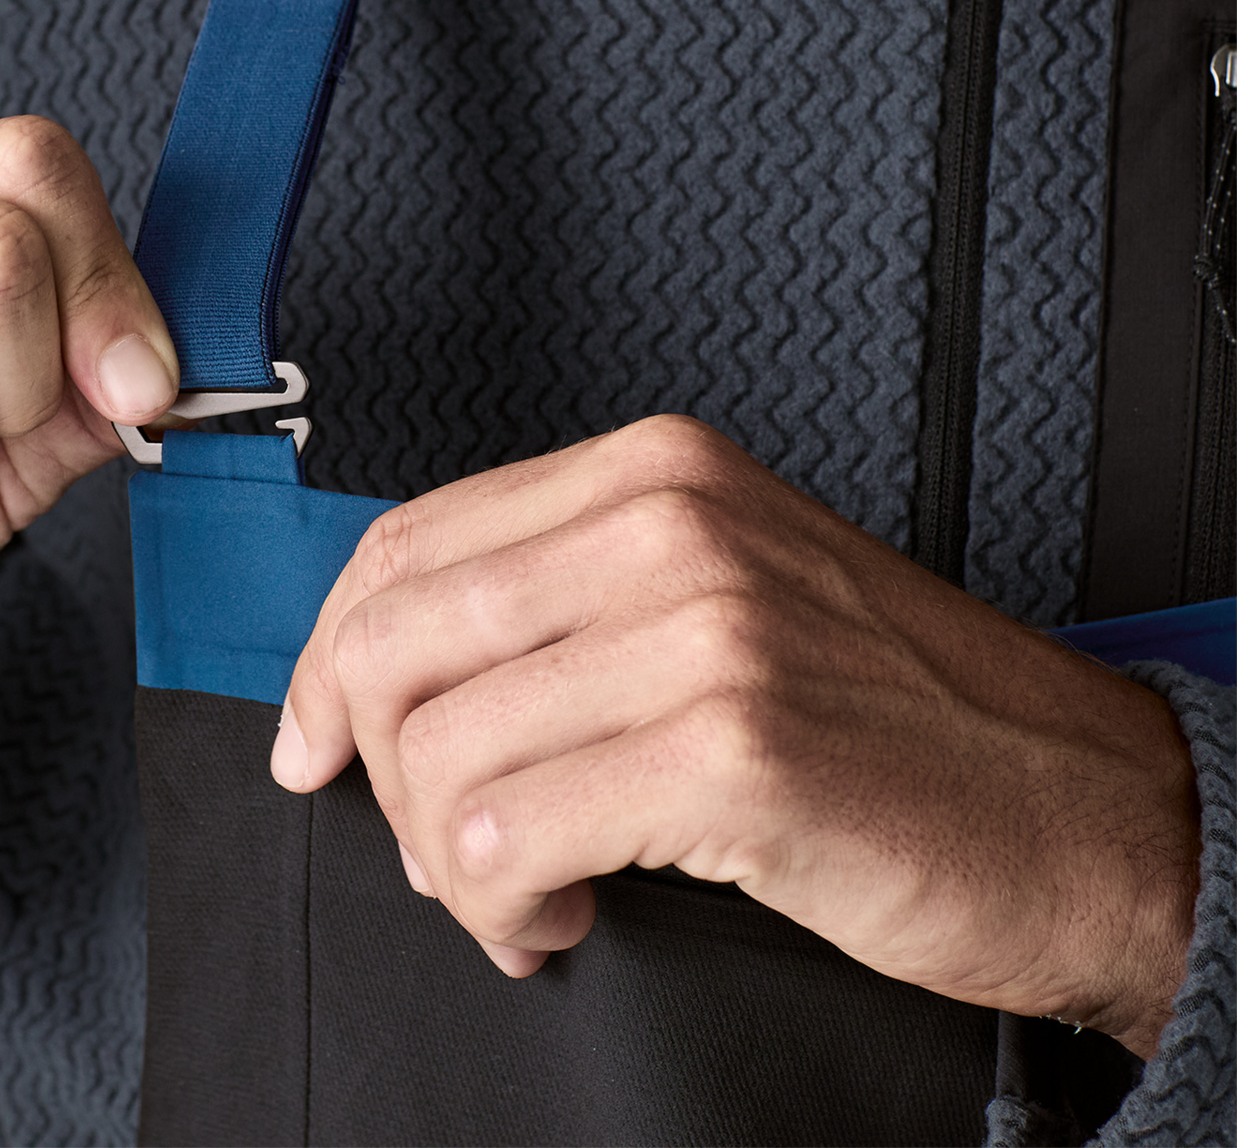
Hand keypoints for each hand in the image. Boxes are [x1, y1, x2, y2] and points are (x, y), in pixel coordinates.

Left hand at [274, 415, 1200, 1059]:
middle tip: (430, 840)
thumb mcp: (714, 595)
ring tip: (520, 891)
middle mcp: (667, 524)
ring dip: (449, 860)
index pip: (407, 544)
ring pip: (437, 751)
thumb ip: (560, 599)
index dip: (327, 655)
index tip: (314, 736)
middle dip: (373, 766)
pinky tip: (562, 916)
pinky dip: (502, 903)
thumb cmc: (888, 710)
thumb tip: (381, 672)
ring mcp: (701, 627)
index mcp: (651, 472)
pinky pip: (509, 835)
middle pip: (393, 641)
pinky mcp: (732, 748)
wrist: (1073, 804)